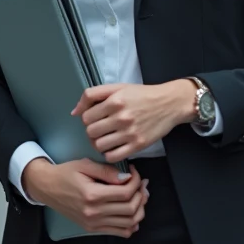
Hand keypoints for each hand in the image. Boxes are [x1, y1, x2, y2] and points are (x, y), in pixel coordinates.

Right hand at [20, 159, 148, 237]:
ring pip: (129, 222)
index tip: (134, 172)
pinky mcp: (92, 228)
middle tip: (141, 183)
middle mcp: (93, 213)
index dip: (136, 182)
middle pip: (130, 208)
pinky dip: (131, 224)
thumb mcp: (85, 165)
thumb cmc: (65, 173)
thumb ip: (107, 171)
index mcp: (92, 195)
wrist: (47, 188)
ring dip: (139, 209)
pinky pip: (120, 232)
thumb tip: (127, 178)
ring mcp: (93, 223)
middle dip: (141, 194)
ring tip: (139, 195)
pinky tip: (132, 211)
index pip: (125, 193)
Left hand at [72, 81, 196, 163]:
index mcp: (115, 100)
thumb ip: (93, 95)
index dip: (87, 118)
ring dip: (99, 143)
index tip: (95, 118)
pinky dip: (109, 153)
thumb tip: (74, 112)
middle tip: (101, 128)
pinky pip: (113, 156)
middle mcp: (121, 117)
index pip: (86, 116)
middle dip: (92, 131)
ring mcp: (130, 132)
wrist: (169, 103)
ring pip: (99, 145)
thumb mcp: (118, 87)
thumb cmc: (142, 95)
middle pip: (90, 131)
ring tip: (106, 138)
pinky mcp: (138, 145)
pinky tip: (114, 146)